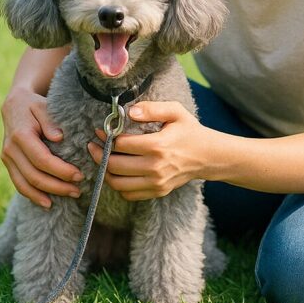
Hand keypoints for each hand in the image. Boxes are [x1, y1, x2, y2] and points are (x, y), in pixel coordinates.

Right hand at [0, 89, 82, 207]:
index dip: (60, 171)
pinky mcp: (9, 164)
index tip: (79, 176)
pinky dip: (32, 195)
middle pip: (34, 176)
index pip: (42, 159)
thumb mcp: (44, 106)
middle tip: (78, 190)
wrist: (14, 105)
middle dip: (58, 186)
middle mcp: (10, 149)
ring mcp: (7, 158)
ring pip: (24, 184)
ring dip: (47, 194)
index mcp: (21, 135)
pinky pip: (19, 184)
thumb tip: (58, 137)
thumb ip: (50, 121)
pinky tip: (47, 202)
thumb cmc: (34, 105)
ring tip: (69, 196)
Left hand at [87, 101, 210, 200]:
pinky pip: (128, 194)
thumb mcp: (176, 112)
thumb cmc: (190, 131)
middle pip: (114, 165)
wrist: (209, 156)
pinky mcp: (158, 191)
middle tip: (94, 146)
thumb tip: (129, 112)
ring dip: (105, 172)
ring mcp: (157, 182)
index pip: (121, 145)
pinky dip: (119, 185)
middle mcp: (156, 167)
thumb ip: (152, 109)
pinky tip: (119, 172)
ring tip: (103, 160)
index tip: (100, 131)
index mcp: (159, 145)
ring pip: (117, 183)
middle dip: (99, 155)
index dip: (106, 137)